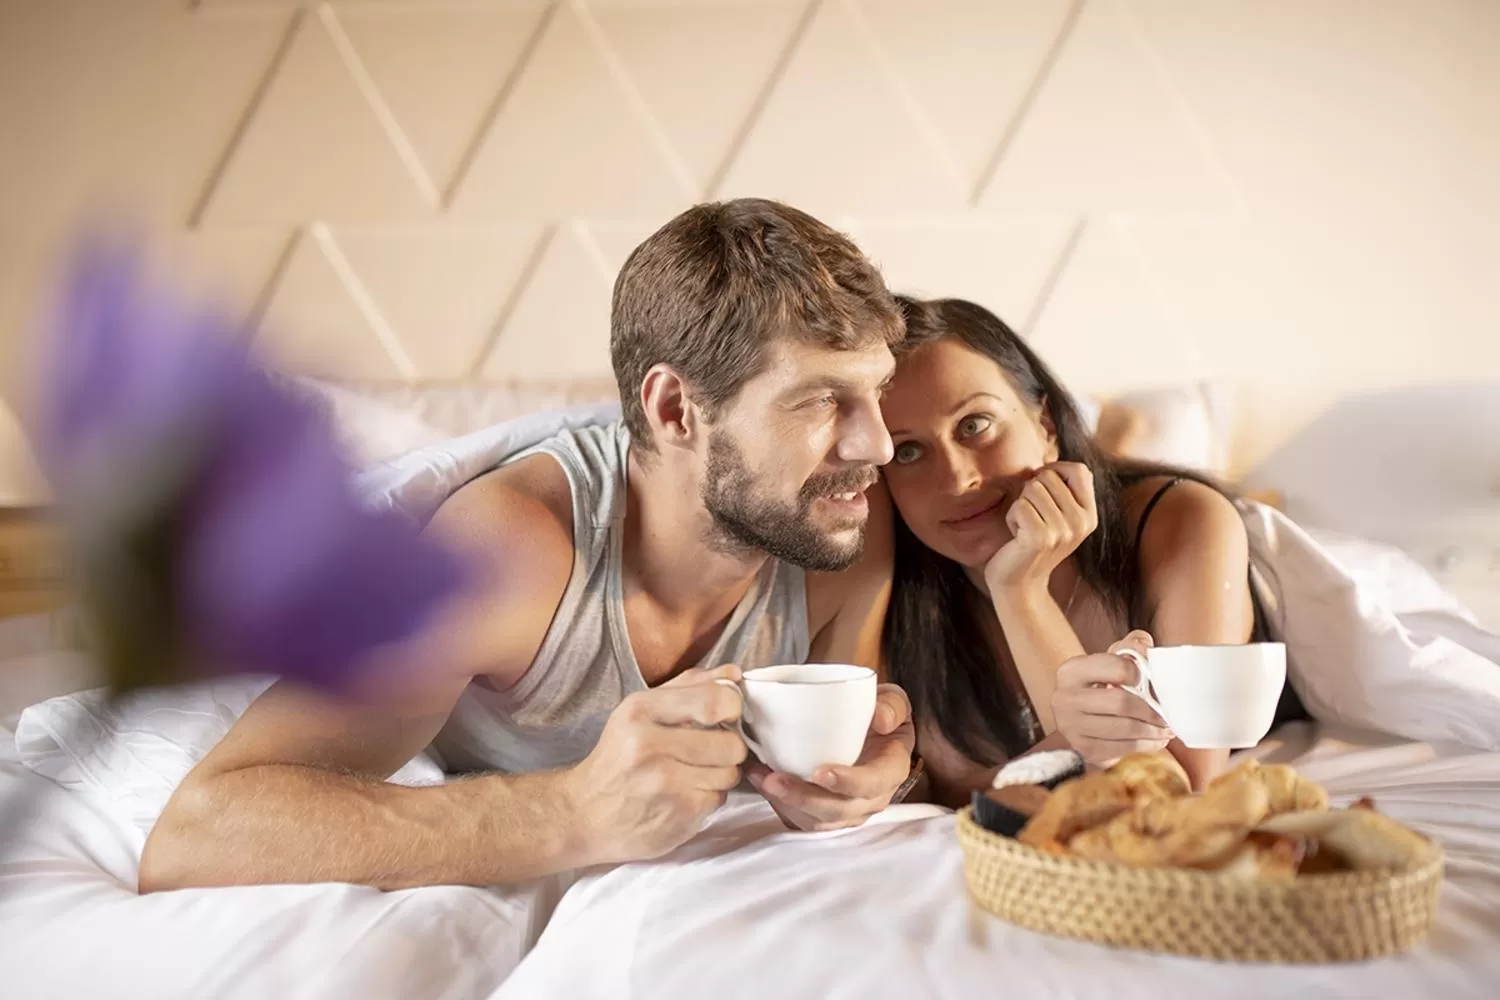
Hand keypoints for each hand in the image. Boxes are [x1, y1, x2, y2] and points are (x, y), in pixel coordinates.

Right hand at [566, 664, 748, 865]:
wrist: (584, 814)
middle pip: (731, 743)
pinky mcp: (676, 815)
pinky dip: (708, 798)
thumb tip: (734, 673)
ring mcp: (664, 783)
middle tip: (710, 750)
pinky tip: (684, 795)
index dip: (732, 708)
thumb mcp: (642, 710)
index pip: (715, 701)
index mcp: (640, 709)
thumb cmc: (619, 757)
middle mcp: (648, 745)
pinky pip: (719, 799)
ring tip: (693, 773)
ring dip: (720, 774)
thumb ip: (689, 685)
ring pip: (729, 773)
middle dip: (729, 747)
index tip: (726, 715)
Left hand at [748, 683, 915, 831]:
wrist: (873, 730)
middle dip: (803, 798)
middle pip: (838, 811)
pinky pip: (802, 821)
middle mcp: (871, 799)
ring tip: (760, 778)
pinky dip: (779, 805)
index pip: (872, 785)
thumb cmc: (880, 716)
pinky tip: (761, 781)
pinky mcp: (826, 814)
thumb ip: (891, 705)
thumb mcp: (893, 701)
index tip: (819, 773)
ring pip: (817, 821)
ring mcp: (848, 811)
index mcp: (890, 771)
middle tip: (773, 779)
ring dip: (786, 803)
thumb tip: (881, 718)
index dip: (847, 783)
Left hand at [983, 462, 1097, 594]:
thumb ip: (1062, 490)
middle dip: (1030, 492)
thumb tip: (1049, 462)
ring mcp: (1062, 532)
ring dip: (1019, 506)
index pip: (1079, 470)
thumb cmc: (1031, 542)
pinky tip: (1017, 537)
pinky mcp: (1040, 538)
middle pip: (1048, 476)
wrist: (1019, 584)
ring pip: (1031, 488)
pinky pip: (1018, 505)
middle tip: (1031, 519)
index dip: (1055, 469)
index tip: (1041, 485)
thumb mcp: (1057, 516)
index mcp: (1090, 516)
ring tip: (1024, 528)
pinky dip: (1010, 518)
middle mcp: (1082, 523)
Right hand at [1051, 630, 1173, 767]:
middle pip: (1121, 703)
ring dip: (1152, 730)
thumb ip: (1133, 646)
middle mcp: (1064, 698)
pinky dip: (1145, 745)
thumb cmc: (1104, 684)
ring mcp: (1071, 726)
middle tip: (1167, 714)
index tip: (1152, 680)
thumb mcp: (1115, 659)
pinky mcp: (1083, 749)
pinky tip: (1154, 739)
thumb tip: (1146, 648)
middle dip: (1151, 710)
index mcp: (1072, 670)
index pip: (1117, 668)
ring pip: (1125, 729)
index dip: (1141, 674)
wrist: (1083, 716)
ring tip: (1165, 727)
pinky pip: (1122, 749)